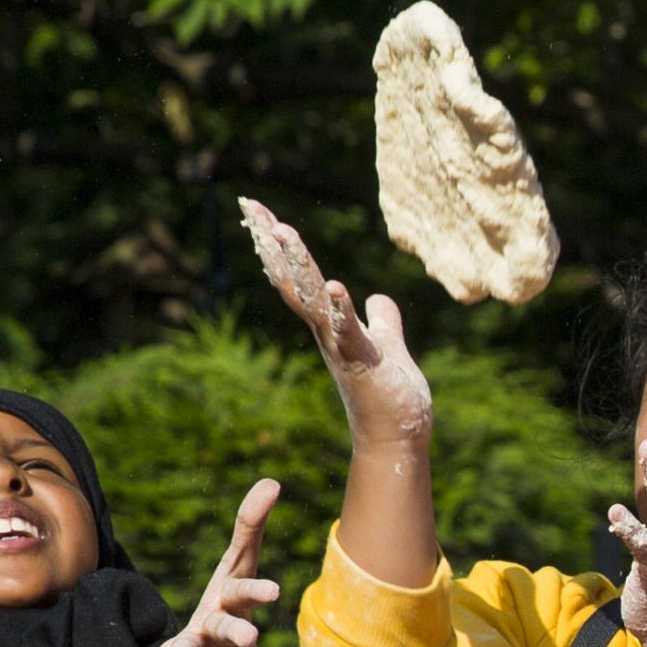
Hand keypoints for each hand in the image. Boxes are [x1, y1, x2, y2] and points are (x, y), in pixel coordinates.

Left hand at [120, 479, 283, 646]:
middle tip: (252, 639)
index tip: (275, 592)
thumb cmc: (230, 603)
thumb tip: (273, 480)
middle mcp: (217, 627)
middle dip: (238, 631)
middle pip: (228, 627)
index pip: (246, 591)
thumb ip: (251, 524)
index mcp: (232, 600)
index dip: (259, 591)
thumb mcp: (240, 563)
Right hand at [238, 198, 432, 460]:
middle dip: (272, 242)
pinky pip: (346, 330)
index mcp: (330, 324)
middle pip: (293, 278)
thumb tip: (378, 299)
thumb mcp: (387, 347)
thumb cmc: (389, 396)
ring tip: (281, 230)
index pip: (299, 275)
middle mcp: (326, 331)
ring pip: (311, 298)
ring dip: (297, 264)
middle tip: (251, 206)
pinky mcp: (362, 361)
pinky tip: (333, 285)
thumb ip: (381, 321)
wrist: (395, 440)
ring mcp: (340, 345)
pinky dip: (340, 308)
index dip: (278, 243)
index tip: (258, 211)